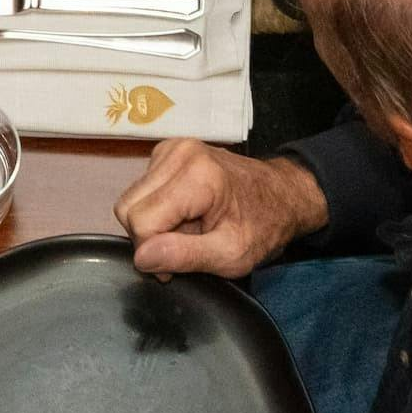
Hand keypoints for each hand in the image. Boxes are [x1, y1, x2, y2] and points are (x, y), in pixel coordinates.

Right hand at [113, 141, 326, 277]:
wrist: (282, 196)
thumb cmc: (263, 226)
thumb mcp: (231, 255)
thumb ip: (185, 256)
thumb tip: (141, 258)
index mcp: (198, 176)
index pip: (142, 220)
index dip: (153, 250)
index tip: (175, 264)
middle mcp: (179, 153)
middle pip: (129, 207)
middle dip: (149, 235)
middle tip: (184, 245)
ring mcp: (172, 148)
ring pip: (131, 198)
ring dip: (153, 221)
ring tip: (189, 227)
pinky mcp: (167, 151)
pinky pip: (141, 188)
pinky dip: (157, 207)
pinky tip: (185, 212)